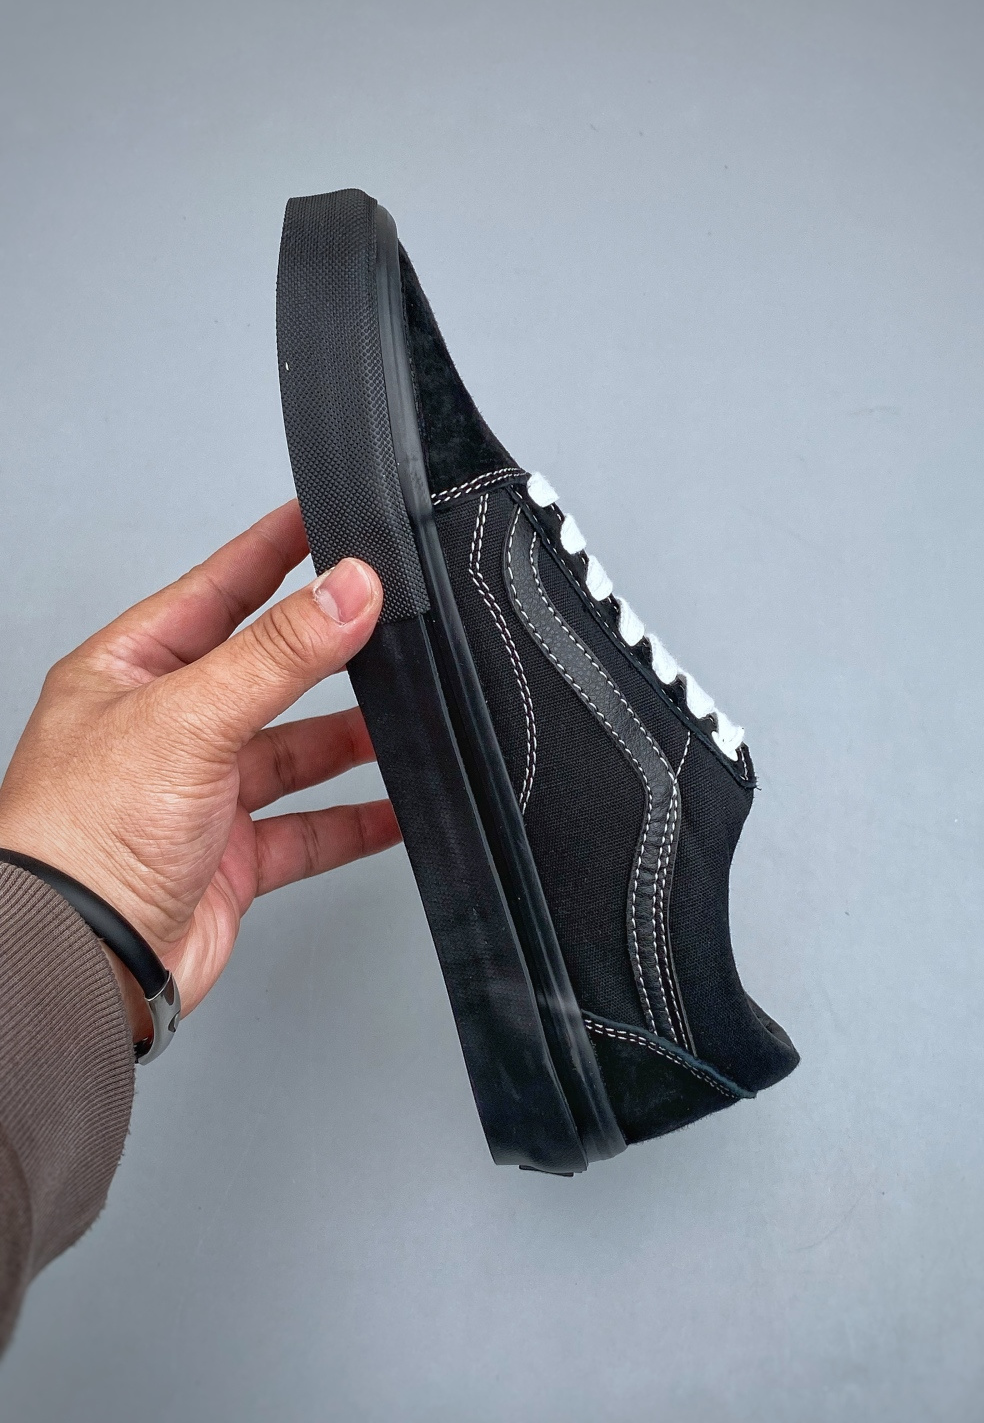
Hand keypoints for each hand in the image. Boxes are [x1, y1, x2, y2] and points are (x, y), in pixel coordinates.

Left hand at [0, 500, 399, 1039]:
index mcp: (129, 674)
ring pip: (296, 751)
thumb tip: (349, 590)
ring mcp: (201, 796)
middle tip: (390, 621)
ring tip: (407, 717)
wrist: (79, 963)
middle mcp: (165, 729)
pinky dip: (358, 819)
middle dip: (329, 653)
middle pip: (266, 672)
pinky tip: (398, 807)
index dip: (272, 552)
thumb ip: (277, 654)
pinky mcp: (233, 858)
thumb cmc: (80, 840)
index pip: (215, 591)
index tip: (326, 517)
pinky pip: (311, 828)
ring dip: (352, 738)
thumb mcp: (187, 720)